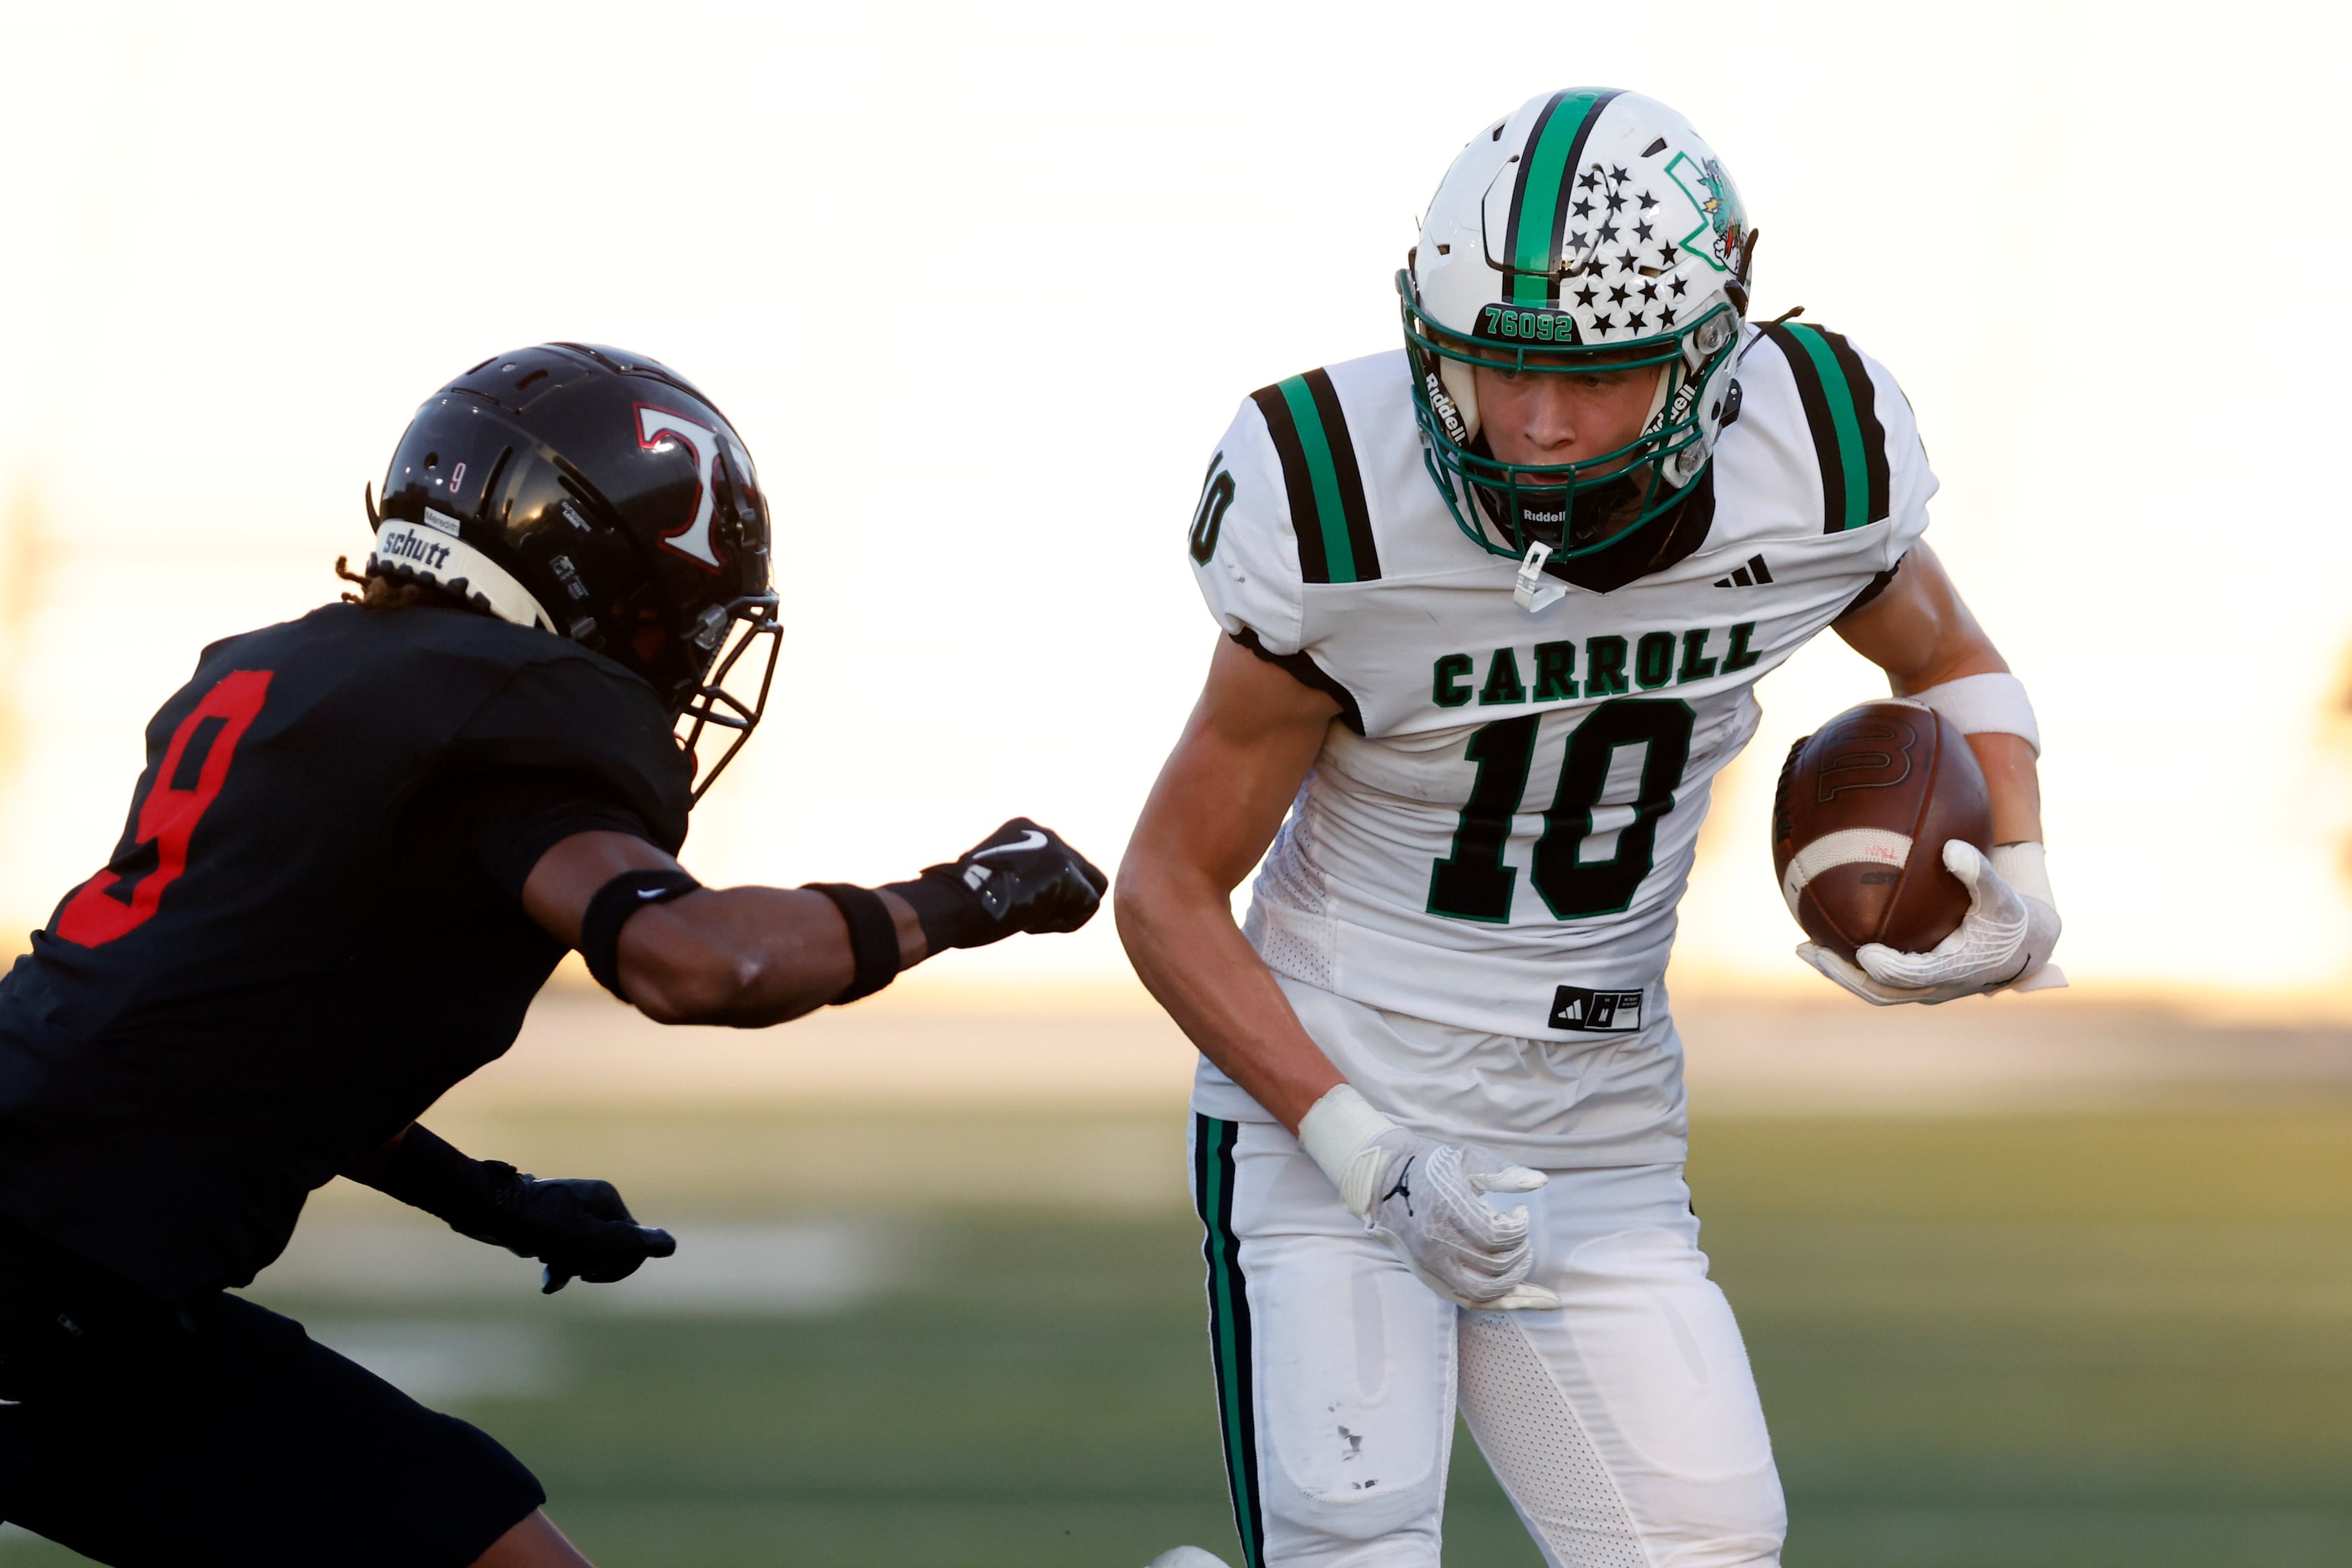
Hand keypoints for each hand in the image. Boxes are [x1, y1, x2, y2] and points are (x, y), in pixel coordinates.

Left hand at [468, 1170, 679, 1294]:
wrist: (488, 1209)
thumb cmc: (537, 1223)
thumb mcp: (585, 1238)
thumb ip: (628, 1244)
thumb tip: (672, 1245)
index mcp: (609, 1201)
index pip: (635, 1243)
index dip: (617, 1265)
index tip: (589, 1273)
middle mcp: (597, 1204)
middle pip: (613, 1249)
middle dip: (591, 1266)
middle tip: (567, 1267)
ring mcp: (576, 1214)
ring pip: (590, 1255)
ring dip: (572, 1267)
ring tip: (550, 1267)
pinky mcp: (556, 1225)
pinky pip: (570, 1253)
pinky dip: (561, 1266)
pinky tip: (549, 1280)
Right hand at [890, 817, 1107, 951]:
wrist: (952, 903)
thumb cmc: (961, 901)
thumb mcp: (994, 876)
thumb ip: (1020, 876)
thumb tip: (1036, 894)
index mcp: (1025, 828)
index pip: (1058, 862)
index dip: (1046, 890)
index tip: (1019, 904)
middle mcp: (1046, 834)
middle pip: (1080, 872)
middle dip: (1061, 900)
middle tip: (1028, 917)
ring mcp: (1060, 852)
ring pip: (1088, 890)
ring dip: (1064, 912)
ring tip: (1029, 920)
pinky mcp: (1069, 875)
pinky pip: (1087, 906)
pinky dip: (1065, 923)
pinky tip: (1031, 923)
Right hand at [1355, 1128, 1557, 1310]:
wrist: (1382, 1180)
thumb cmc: (1430, 1165)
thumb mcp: (1466, 1157)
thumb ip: (1502, 1172)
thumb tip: (1539, 1181)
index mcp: (1446, 1210)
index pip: (1497, 1237)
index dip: (1519, 1228)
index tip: (1520, 1213)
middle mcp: (1435, 1242)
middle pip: (1494, 1267)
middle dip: (1520, 1254)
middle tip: (1522, 1238)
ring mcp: (1429, 1263)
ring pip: (1482, 1292)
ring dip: (1512, 1284)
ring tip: (1520, 1262)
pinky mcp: (1427, 1274)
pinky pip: (1466, 1299)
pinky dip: (1495, 1302)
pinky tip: (1517, 1295)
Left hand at [1799, 840, 2063, 1005]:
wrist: (2022, 946)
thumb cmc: (2010, 916)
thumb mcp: (2003, 895)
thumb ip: (1980, 873)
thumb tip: (1951, 848)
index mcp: (1955, 971)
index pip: (1914, 976)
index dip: (1888, 968)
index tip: (1863, 952)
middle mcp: (1935, 987)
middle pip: (1880, 991)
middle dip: (1844, 975)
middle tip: (1812, 951)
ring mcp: (1921, 989)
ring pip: (1872, 990)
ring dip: (1837, 972)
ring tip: (1804, 948)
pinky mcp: (1913, 982)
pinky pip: (1875, 979)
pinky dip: (1848, 964)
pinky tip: (1821, 939)